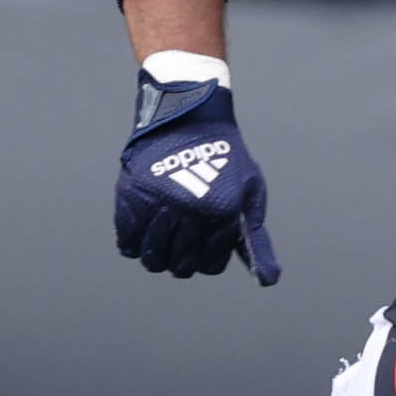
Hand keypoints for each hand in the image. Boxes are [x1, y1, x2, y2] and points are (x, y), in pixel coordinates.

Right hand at [115, 69, 277, 283]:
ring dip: (158, 255)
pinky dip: (134, 244)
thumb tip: (268, 279)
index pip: (210, 265)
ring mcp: (157, 204)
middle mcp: (189, 211)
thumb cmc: (224, 155)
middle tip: (181, 244)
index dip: (207, 258)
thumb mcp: (249, 193)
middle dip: (183, 260)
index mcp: (221, 212)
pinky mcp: (131, 197)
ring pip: (152, 259)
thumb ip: (256, 239)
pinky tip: (144, 232)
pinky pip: (127, 242)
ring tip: (163, 238)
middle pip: (181, 267)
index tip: (204, 244)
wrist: (188, 115)